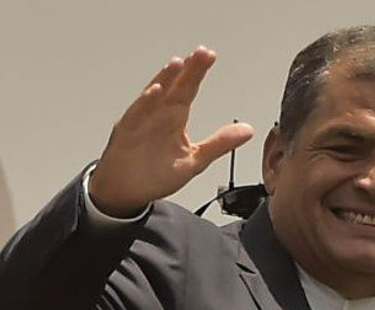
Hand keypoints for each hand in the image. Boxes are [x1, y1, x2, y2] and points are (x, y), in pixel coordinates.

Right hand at [88, 46, 255, 216]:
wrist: (126, 191)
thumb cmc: (155, 173)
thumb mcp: (195, 160)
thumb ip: (220, 143)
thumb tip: (248, 131)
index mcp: (174, 118)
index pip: (187, 90)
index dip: (197, 73)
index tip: (209, 55)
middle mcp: (157, 115)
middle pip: (174, 87)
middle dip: (187, 70)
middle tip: (202, 52)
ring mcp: (141, 122)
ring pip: (154, 97)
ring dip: (165, 80)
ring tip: (178, 63)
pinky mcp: (127, 134)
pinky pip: (136, 116)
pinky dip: (144, 104)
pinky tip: (155, 92)